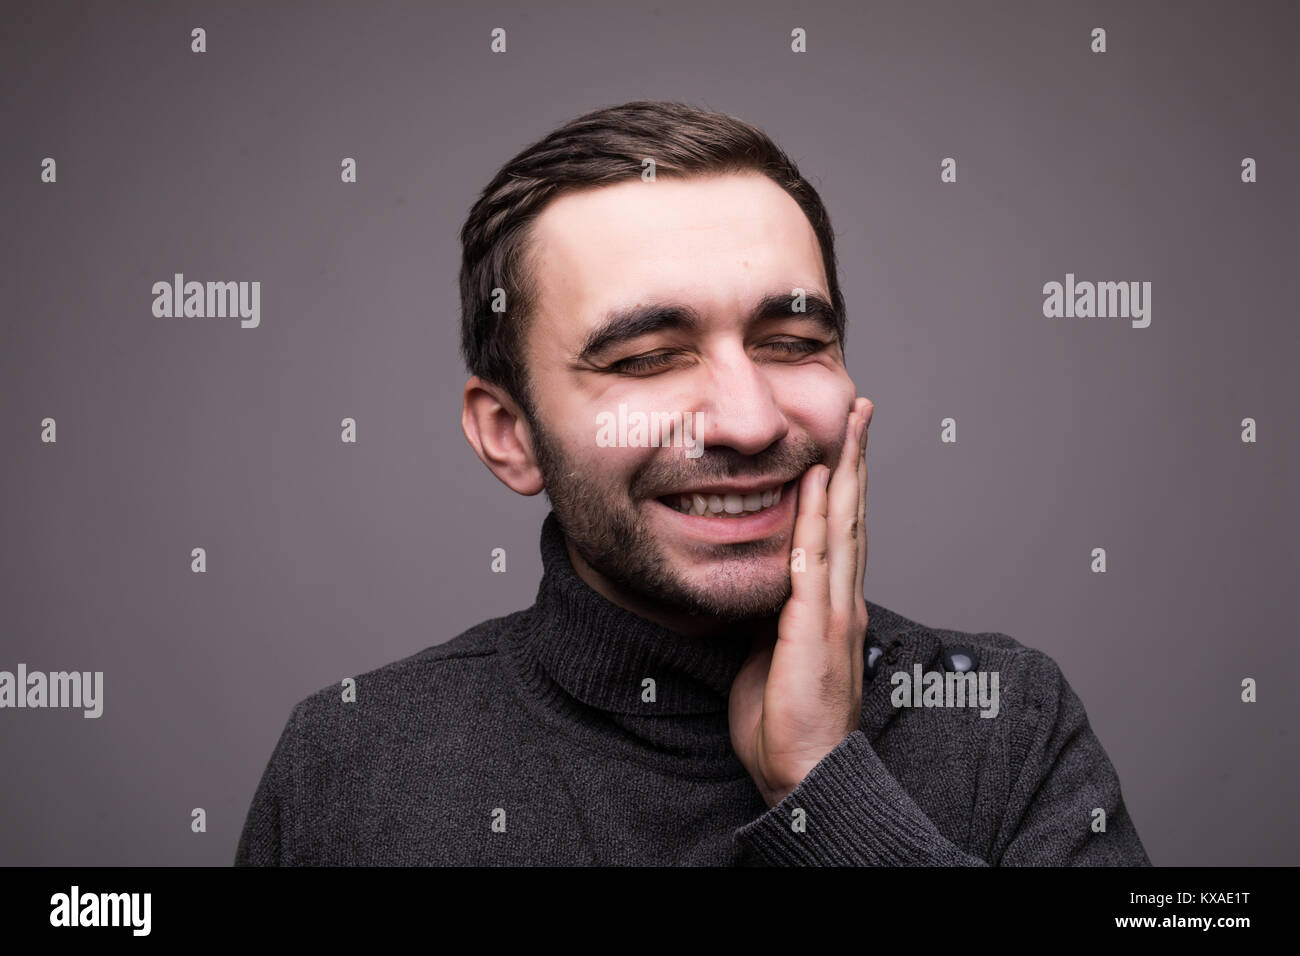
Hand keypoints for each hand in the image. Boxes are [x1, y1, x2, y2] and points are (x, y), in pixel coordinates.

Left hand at [729, 396, 873, 807]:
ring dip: (846, 471)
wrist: (806, 772)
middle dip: (856, 458)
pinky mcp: (815, 628)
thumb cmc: (789, 721)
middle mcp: (841, 600)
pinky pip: (815, 562)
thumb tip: (761, 580)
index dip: (845, 481)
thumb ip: (775, 612)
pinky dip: (819, 517)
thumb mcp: (774, 652)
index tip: (845, 438)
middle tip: (862, 408)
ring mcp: (832, 611)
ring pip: (842, 526)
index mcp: (832, 605)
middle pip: (852, 514)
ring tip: (852, 424)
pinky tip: (819, 481)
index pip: (841, 529)